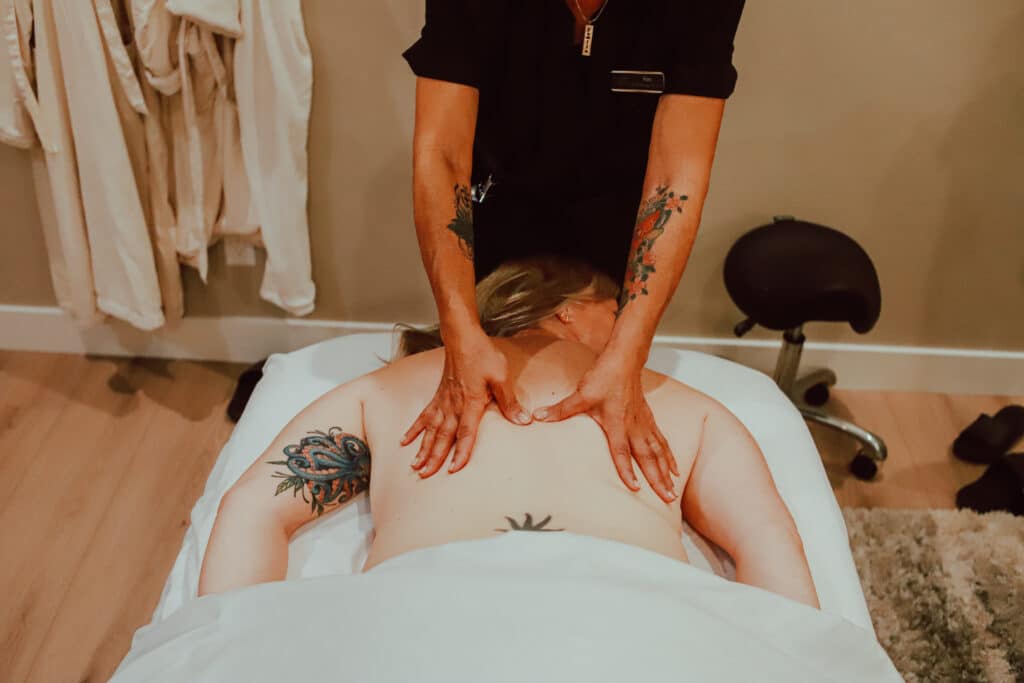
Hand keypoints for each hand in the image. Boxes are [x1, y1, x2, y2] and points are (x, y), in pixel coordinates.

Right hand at [402, 331, 530, 476]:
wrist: (463, 338)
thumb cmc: (483, 355)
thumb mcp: (501, 377)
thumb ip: (509, 401)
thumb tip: (523, 421)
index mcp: (470, 403)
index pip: (466, 433)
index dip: (461, 452)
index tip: (454, 469)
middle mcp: (453, 406)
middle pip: (443, 436)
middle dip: (434, 457)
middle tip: (425, 475)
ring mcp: (443, 402)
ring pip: (431, 430)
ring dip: (423, 449)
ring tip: (415, 466)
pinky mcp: (438, 396)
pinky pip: (424, 416)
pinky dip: (415, 429)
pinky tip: (405, 440)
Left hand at [531, 350, 678, 501]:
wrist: (623, 360)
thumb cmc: (604, 377)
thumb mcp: (580, 394)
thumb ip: (561, 410)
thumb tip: (539, 417)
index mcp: (617, 423)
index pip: (622, 451)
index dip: (627, 470)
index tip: (635, 487)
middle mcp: (634, 426)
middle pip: (648, 457)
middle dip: (657, 479)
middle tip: (668, 498)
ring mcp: (643, 423)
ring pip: (658, 451)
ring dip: (666, 472)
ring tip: (673, 491)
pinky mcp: (648, 419)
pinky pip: (662, 441)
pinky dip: (669, 456)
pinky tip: (675, 468)